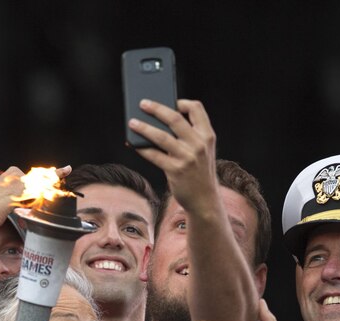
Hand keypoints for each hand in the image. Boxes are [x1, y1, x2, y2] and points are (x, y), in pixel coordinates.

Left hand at [129, 99, 217, 214]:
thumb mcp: (203, 151)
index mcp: (207, 135)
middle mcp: (199, 144)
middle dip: (156, 108)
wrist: (205, 200)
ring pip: (161, 136)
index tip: (171, 101)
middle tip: (142, 103)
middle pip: (175, 118)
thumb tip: (160, 123)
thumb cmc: (199, 173)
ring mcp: (187, 157)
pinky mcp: (175, 170)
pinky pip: (154, 155)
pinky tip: (133, 144)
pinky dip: (141, 149)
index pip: (197, 108)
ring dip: (144, 128)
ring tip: (132, 123)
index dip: (182, 102)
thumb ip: (190, 136)